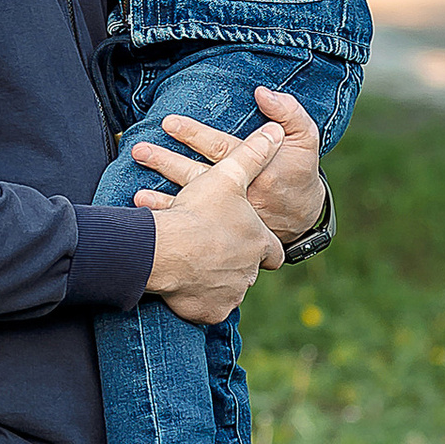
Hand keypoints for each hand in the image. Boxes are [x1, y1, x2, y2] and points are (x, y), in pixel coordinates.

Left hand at [129, 82, 326, 246]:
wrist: (303, 214)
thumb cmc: (299, 169)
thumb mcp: (304, 137)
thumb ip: (288, 112)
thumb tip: (262, 92)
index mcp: (257, 170)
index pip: (221, 148)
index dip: (195, 135)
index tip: (169, 122)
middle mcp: (240, 194)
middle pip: (198, 176)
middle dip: (167, 163)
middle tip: (140, 150)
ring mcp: (229, 215)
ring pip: (193, 205)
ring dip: (164, 199)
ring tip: (137, 195)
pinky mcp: (222, 230)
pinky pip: (194, 229)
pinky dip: (172, 223)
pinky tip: (150, 219)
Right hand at [131, 125, 284, 324]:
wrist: (168, 251)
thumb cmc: (199, 213)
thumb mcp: (228, 175)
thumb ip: (253, 154)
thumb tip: (276, 131)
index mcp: (259, 242)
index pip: (273, 251)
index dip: (262, 245)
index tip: (251, 242)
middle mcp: (250, 272)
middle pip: (248, 270)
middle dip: (233, 261)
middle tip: (211, 250)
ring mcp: (231, 295)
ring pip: (229, 291)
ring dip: (216, 281)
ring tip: (194, 267)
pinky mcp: (210, 312)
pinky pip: (208, 309)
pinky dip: (200, 301)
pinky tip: (187, 289)